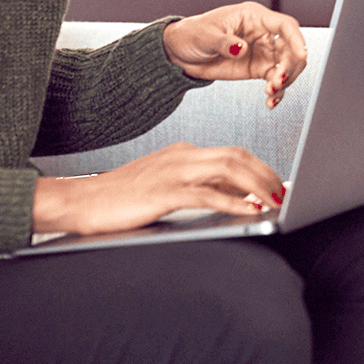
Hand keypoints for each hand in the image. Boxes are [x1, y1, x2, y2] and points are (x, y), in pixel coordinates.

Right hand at [32, 142, 285, 235]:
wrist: (78, 201)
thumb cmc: (119, 200)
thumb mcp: (166, 188)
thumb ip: (199, 189)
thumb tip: (239, 200)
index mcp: (182, 153)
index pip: (232, 154)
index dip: (260, 169)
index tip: (278, 185)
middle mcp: (181, 156)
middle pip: (237, 156)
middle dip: (266, 174)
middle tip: (285, 193)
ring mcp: (172, 172)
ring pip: (228, 168)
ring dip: (257, 184)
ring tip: (275, 201)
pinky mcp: (162, 192)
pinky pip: (206, 193)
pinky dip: (232, 201)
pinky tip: (248, 210)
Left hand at [162, 2, 306, 108]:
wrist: (181, 52)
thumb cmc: (193, 34)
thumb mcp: (206, 36)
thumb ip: (226, 43)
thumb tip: (242, 48)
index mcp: (253, 17)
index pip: (284, 25)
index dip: (296, 39)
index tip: (301, 55)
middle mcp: (262, 34)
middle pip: (291, 48)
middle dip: (290, 66)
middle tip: (278, 81)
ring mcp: (262, 52)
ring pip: (287, 66)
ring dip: (284, 81)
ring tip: (270, 92)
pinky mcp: (257, 69)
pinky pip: (275, 80)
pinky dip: (277, 92)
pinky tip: (270, 101)